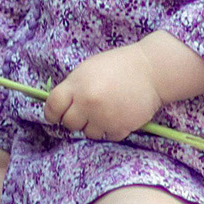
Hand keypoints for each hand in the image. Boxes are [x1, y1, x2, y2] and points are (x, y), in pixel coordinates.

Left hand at [44, 41, 166, 142]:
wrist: (152, 70)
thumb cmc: (119, 65)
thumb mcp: (89, 69)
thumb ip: (74, 86)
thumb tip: (61, 105)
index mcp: (77, 84)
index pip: (53, 106)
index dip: (52, 113)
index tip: (56, 116)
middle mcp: (87, 103)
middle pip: (69, 123)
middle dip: (75, 119)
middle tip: (87, 112)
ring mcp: (103, 117)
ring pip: (88, 134)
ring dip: (94, 126)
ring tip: (106, 112)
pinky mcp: (120, 128)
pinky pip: (108, 137)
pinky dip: (112, 130)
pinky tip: (119, 116)